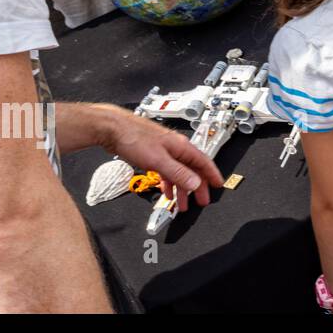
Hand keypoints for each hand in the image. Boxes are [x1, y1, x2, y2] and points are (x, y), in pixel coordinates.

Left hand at [97, 105, 224, 212]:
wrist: (113, 129)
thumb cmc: (134, 138)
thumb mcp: (158, 160)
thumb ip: (178, 172)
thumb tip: (196, 183)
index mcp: (182, 147)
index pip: (204, 162)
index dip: (212, 175)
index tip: (218, 185)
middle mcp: (176, 149)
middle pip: (192, 169)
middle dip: (198, 186)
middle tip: (201, 201)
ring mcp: (164, 152)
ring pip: (179, 172)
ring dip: (181, 189)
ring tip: (182, 204)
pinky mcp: (153, 155)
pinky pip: (166, 172)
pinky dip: (168, 183)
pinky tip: (166, 192)